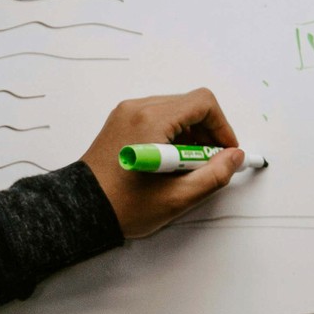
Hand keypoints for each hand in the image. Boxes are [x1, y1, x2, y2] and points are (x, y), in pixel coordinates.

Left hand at [80, 89, 243, 238]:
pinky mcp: (121, 121)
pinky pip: (157, 117)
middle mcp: (137, 109)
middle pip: (189, 105)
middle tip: (208, 163)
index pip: (203, 104)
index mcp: (151, 121)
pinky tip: (169, 162)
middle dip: (207, 133)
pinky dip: (172, 135)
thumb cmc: (122, 206)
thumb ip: (214, 175)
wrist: (79, 210)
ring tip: (186, 167)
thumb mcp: (177, 197)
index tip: (226, 152)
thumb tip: (234, 157)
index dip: (222, 127)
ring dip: (190, 135)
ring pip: (174, 111)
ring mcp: (126, 113)